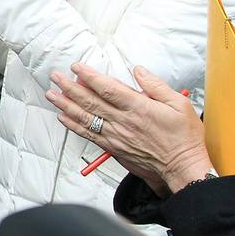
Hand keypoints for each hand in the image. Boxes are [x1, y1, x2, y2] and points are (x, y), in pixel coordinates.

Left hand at [46, 63, 211, 196]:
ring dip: (65, 105)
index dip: (89, 76)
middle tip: (56, 77)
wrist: (182, 167)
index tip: (76, 67)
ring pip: (84, 117)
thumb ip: (156, 86)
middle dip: (70, 87)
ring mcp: (115, 135)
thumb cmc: (183, 137)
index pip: (107, 88)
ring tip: (51, 95)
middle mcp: (122, 121)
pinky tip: (63, 117)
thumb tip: (138, 71)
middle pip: (90, 101)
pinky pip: (88, 134)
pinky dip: (73, 125)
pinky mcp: (112, 147)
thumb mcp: (179, 104)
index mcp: (138, 107)